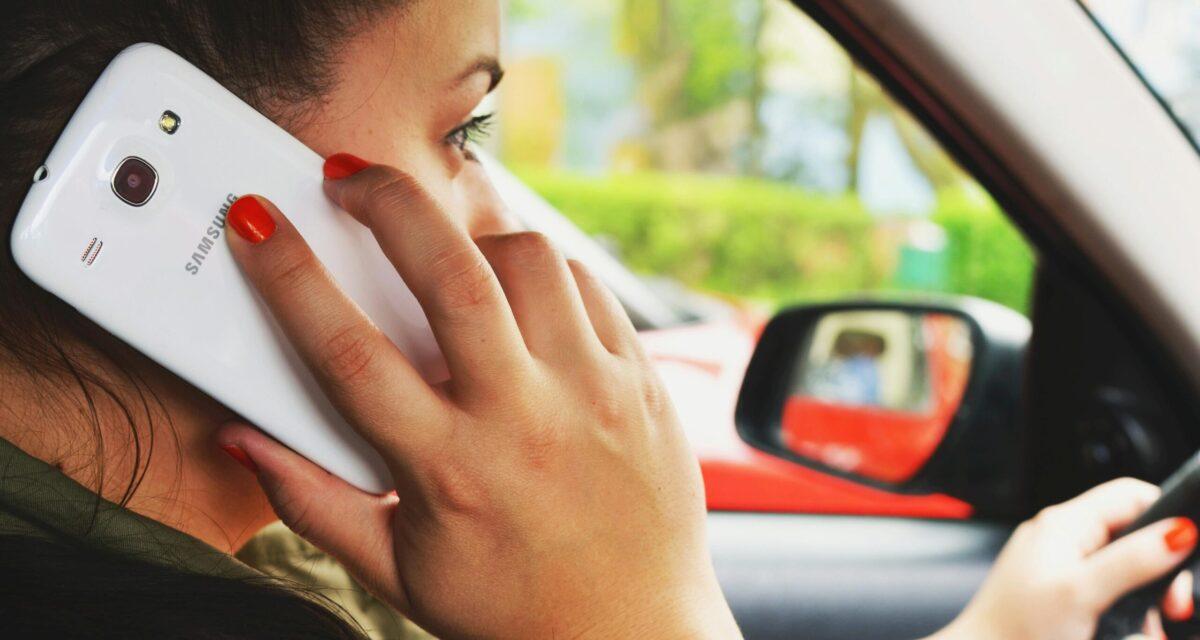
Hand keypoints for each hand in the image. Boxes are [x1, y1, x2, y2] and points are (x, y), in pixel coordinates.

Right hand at [215, 160, 740, 638]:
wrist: (634, 636)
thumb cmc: (511, 609)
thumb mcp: (397, 570)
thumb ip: (313, 502)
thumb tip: (245, 441)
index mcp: (449, 470)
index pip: (348, 352)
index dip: (288, 274)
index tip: (256, 222)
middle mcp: (525, 420)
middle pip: (451, 275)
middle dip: (387, 202)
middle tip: (349, 177)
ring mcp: (592, 392)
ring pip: (530, 261)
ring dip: (472, 232)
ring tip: (443, 246)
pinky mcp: (641, 380)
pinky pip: (589, 285)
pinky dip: (541, 267)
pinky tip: (515, 285)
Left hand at [931, 478, 1196, 639]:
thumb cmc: (1016, 627)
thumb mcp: (1082, 592)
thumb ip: (1131, 561)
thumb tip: (1179, 531)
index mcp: (1064, 523)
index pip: (1130, 495)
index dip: (1167, 516)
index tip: (1187, 551)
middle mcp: (1063, 539)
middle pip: (1135, 538)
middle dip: (1161, 574)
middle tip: (1172, 607)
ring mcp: (1061, 567)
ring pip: (1127, 574)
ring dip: (1145, 603)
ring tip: (1146, 630)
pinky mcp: (1062, 595)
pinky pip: (1108, 595)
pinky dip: (1124, 615)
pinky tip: (1128, 634)